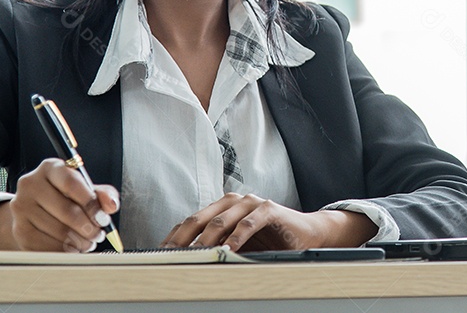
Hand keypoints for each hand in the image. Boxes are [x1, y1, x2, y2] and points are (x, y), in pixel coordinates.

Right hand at [0, 158, 118, 252]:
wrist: (35, 211)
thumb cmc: (65, 197)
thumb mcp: (85, 189)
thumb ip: (103, 194)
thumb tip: (111, 205)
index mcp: (50, 168)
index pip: (71, 183)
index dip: (91, 204)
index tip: (103, 218)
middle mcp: (30, 184)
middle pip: (67, 211)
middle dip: (89, 228)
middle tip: (98, 235)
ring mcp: (21, 207)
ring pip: (58, 231)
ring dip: (79, 242)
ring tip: (87, 242)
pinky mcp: (19, 230)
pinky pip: (46, 247)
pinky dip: (64, 252)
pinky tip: (73, 249)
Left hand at [160, 192, 377, 251]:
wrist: (305, 234)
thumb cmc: (269, 240)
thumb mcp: (237, 246)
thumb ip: (216, 248)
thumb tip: (187, 265)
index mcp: (222, 207)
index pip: (191, 221)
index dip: (175, 237)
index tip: (160, 254)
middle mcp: (234, 201)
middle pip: (200, 218)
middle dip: (183, 238)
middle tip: (170, 255)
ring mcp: (251, 203)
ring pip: (221, 220)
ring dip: (206, 240)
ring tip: (195, 255)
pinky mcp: (269, 209)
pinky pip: (249, 223)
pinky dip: (237, 237)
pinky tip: (229, 249)